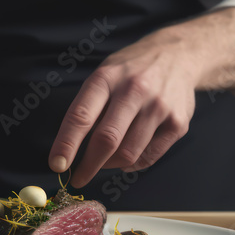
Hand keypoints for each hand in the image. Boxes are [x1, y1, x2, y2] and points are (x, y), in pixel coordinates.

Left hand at [49, 32, 197, 187]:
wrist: (178, 55)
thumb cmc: (131, 70)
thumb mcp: (105, 75)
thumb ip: (90, 107)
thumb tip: (72, 149)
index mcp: (107, 78)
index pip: (81, 116)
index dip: (66, 144)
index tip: (57, 165)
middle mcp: (134, 90)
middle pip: (106, 140)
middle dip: (88, 166)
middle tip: (78, 179)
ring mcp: (159, 107)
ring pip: (128, 153)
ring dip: (110, 165)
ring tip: (104, 163)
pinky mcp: (178, 123)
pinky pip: (149, 157)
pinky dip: (133, 164)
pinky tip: (126, 159)